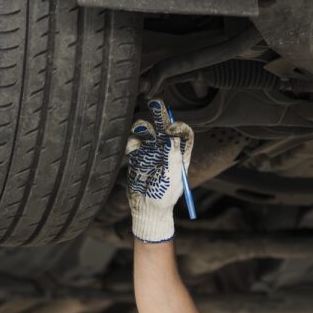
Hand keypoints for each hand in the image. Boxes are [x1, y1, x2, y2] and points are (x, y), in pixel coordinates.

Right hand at [125, 99, 193, 242]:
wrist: (147, 210)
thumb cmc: (164, 198)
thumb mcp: (172, 179)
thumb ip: (173, 157)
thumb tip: (173, 136)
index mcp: (179, 154)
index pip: (182, 133)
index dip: (177, 126)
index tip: (170, 127)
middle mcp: (165, 150)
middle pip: (163, 126)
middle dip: (160, 114)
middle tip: (155, 102)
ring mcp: (150, 152)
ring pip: (146, 131)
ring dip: (142, 127)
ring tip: (139, 129)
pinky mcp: (136, 157)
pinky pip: (132, 142)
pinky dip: (130, 140)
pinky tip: (130, 146)